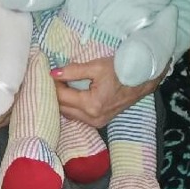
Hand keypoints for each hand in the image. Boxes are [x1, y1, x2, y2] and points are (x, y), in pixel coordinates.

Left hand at [52, 56, 167, 127]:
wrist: (141, 79)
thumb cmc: (120, 70)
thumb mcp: (96, 66)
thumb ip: (73, 71)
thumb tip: (53, 73)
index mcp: (91, 105)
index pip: (62, 97)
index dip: (53, 85)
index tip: (48, 74)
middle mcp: (93, 118)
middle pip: (63, 108)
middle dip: (55, 94)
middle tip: (51, 80)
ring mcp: (97, 122)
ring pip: (69, 114)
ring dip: (62, 102)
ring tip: (59, 86)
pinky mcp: (100, 122)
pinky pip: (78, 116)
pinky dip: (71, 106)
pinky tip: (69, 95)